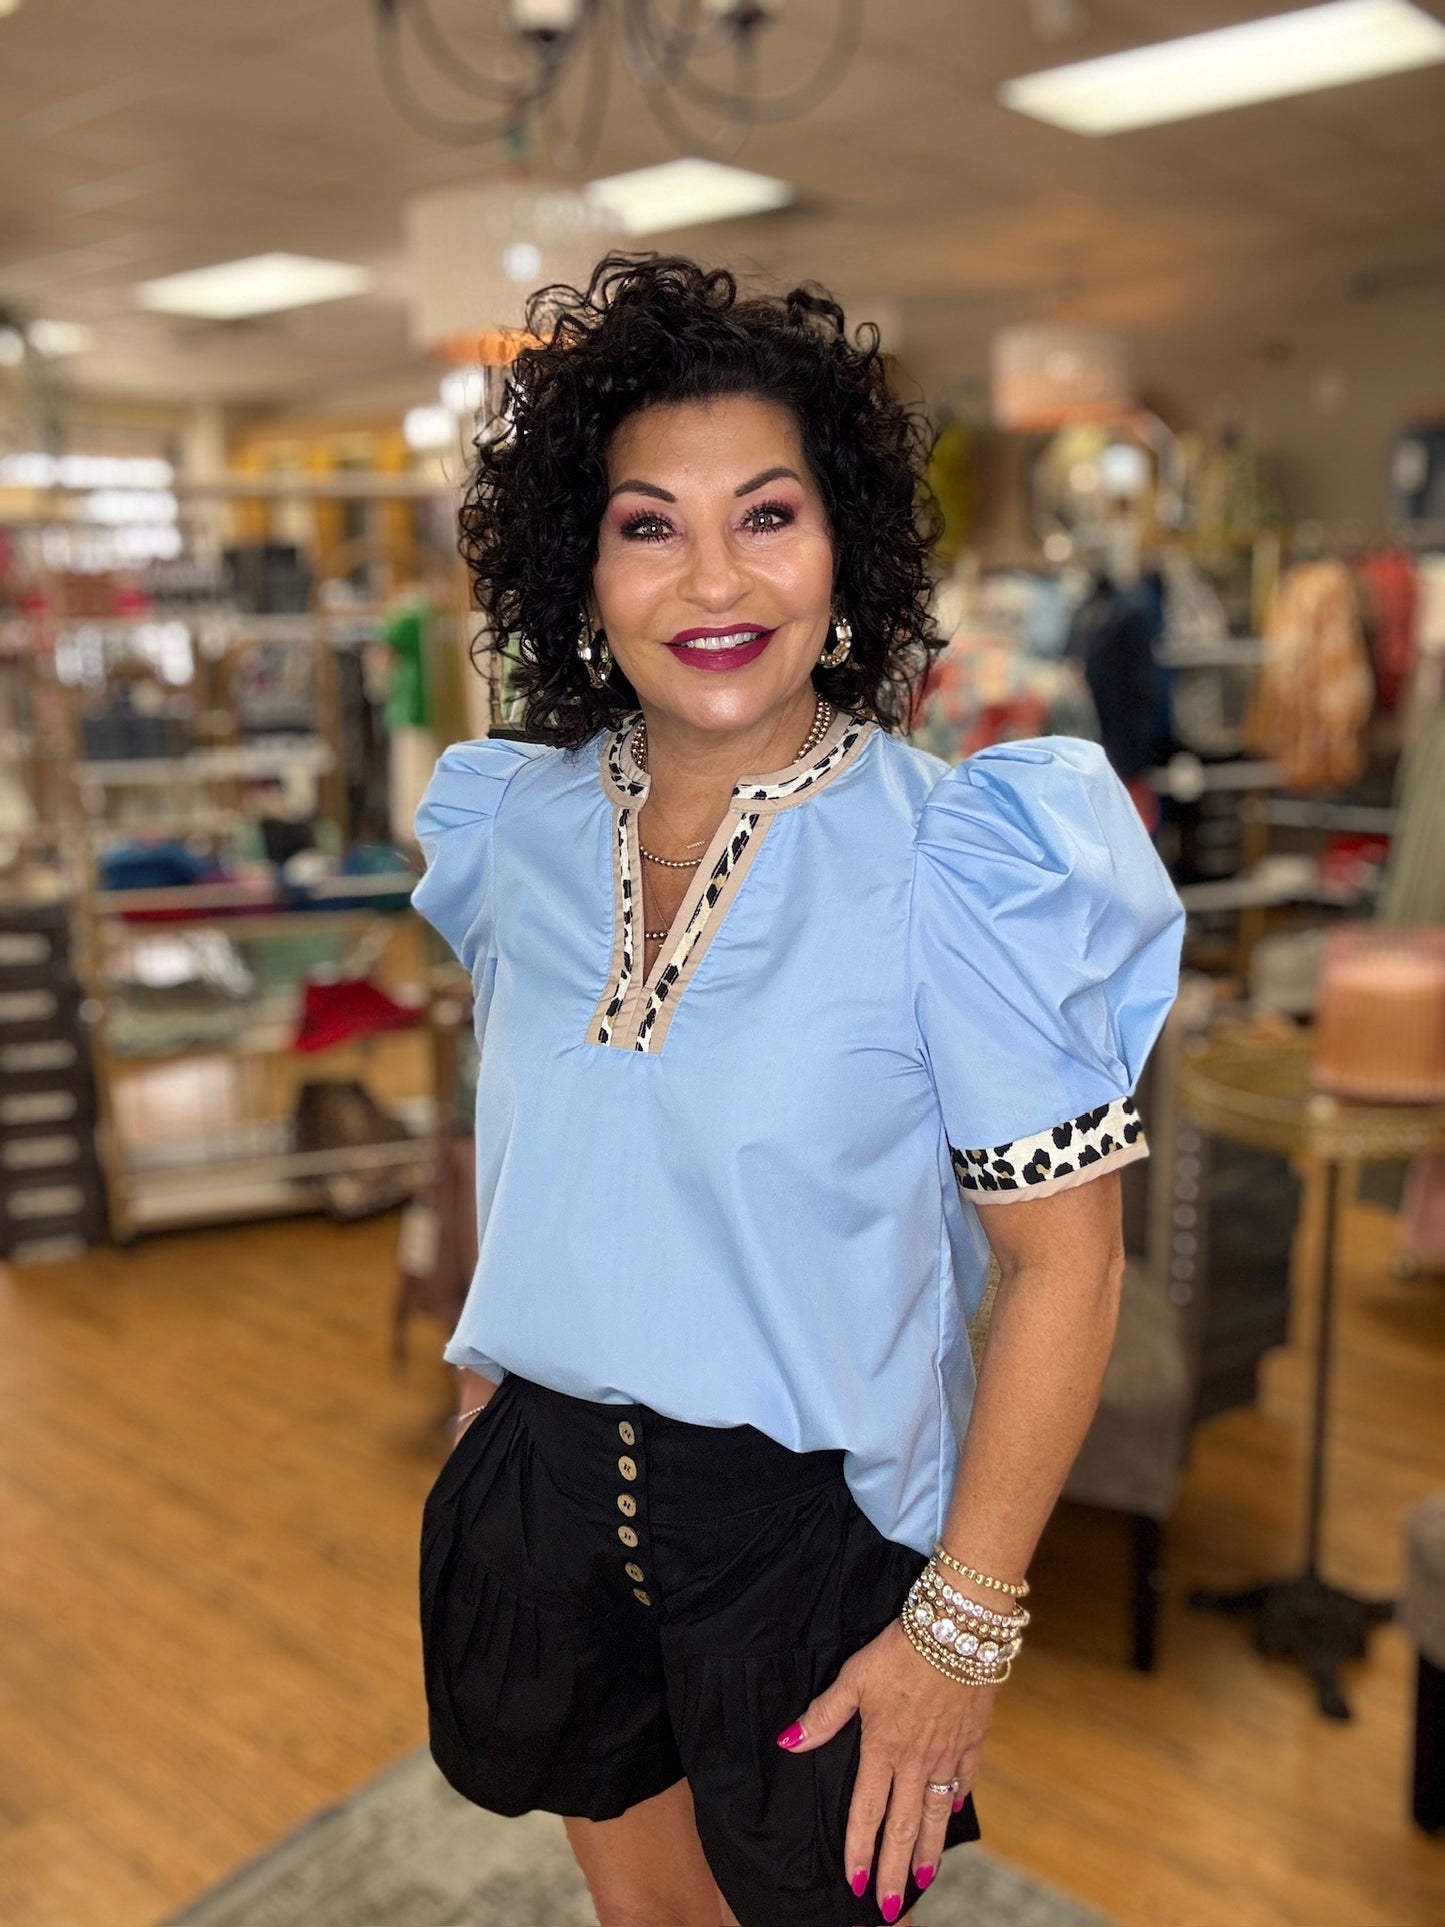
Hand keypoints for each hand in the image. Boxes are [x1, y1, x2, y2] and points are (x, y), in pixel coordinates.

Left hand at [777, 1619, 993, 1920]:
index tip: (856, 1883)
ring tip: (922, 1881)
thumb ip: (824, 1715)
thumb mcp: (854, 1677)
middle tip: (889, 1908)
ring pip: (936, 1813)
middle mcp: (916, 1760)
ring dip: (927, 1851)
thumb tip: (789, 1743)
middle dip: (894, 1870)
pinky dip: (957, 1799)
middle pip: (903, 1826)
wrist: (959, 1629)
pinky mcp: (972, 1738)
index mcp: (883, 1748)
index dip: (860, 1849)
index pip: (867, 1811)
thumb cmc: (901, 1648)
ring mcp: (947, 1753)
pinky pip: (964, 1778)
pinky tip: (954, 1813)